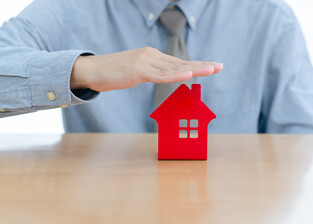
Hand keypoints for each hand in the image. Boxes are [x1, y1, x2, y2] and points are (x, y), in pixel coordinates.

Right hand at [70, 47, 222, 91]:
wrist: (92, 70)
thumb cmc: (114, 72)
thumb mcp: (137, 71)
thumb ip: (152, 72)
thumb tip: (165, 77)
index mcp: (153, 57)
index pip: (179, 62)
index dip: (197, 65)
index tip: (213, 66)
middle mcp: (152, 56)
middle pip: (181, 62)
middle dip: (202, 65)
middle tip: (220, 66)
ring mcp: (145, 62)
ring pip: (174, 67)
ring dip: (194, 69)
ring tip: (211, 70)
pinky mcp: (138, 70)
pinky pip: (160, 75)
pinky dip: (175, 75)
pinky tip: (188, 74)